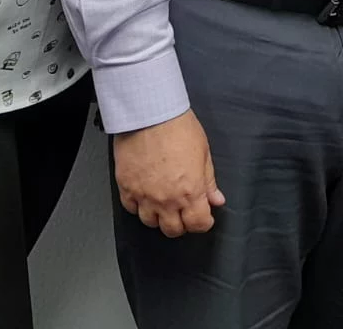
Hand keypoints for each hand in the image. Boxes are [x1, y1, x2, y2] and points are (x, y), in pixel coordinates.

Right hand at [113, 109, 225, 236]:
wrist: (150, 112)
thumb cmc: (177, 126)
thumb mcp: (203, 152)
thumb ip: (209, 181)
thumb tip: (216, 199)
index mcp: (190, 191)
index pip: (198, 224)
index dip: (203, 222)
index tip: (203, 216)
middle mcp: (167, 199)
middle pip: (173, 229)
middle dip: (181, 223)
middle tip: (183, 211)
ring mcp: (144, 195)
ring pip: (150, 223)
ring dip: (158, 216)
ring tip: (162, 203)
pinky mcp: (126, 187)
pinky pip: (130, 208)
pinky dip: (138, 206)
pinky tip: (144, 195)